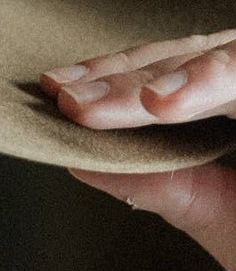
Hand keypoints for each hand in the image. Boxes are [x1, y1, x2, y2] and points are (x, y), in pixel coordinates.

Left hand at [41, 31, 235, 270]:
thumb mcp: (210, 210)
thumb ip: (154, 182)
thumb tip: (79, 162)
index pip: (174, 73)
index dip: (118, 79)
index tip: (59, 94)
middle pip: (193, 53)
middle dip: (125, 75)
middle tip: (65, 95)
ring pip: (223, 57)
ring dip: (162, 81)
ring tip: (101, 107)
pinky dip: (208, 85)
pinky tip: (161, 106)